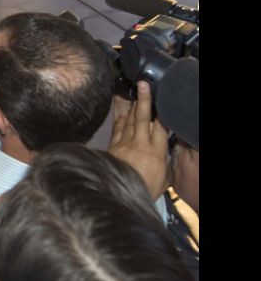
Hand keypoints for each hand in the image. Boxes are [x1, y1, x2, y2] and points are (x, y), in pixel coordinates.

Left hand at [108, 81, 169, 199]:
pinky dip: (119, 115)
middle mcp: (140, 145)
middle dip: (144, 100)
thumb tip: (168, 152)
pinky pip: (117, 126)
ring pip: (128, 119)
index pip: (161, 128)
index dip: (163, 113)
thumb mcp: (164, 179)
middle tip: (143, 84)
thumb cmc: (144, 189)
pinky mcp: (113, 146)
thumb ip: (167, 162)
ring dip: (130, 104)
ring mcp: (124, 144)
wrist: (118, 196)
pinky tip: (120, 106)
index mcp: (156, 153)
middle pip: (142, 118)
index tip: (164, 100)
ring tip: (131, 90)